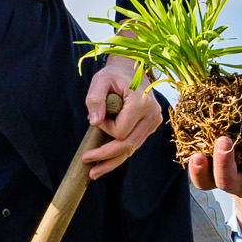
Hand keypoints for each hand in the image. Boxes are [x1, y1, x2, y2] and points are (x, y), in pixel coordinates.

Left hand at [82, 56, 163, 177]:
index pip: (120, 131)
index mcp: (141, 103)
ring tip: (93, 173)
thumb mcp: (100, 80)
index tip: (96, 119)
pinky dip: (119, 154)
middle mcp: (152, 115)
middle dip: (106, 157)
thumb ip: (95, 99)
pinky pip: (134, 144)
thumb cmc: (114, 74)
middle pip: (128, 145)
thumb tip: (95, 123)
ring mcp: (154, 122)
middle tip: (87, 165)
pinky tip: (105, 163)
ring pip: (132, 149)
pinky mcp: (150, 126)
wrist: (132, 69)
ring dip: (112, 162)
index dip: (105, 129)